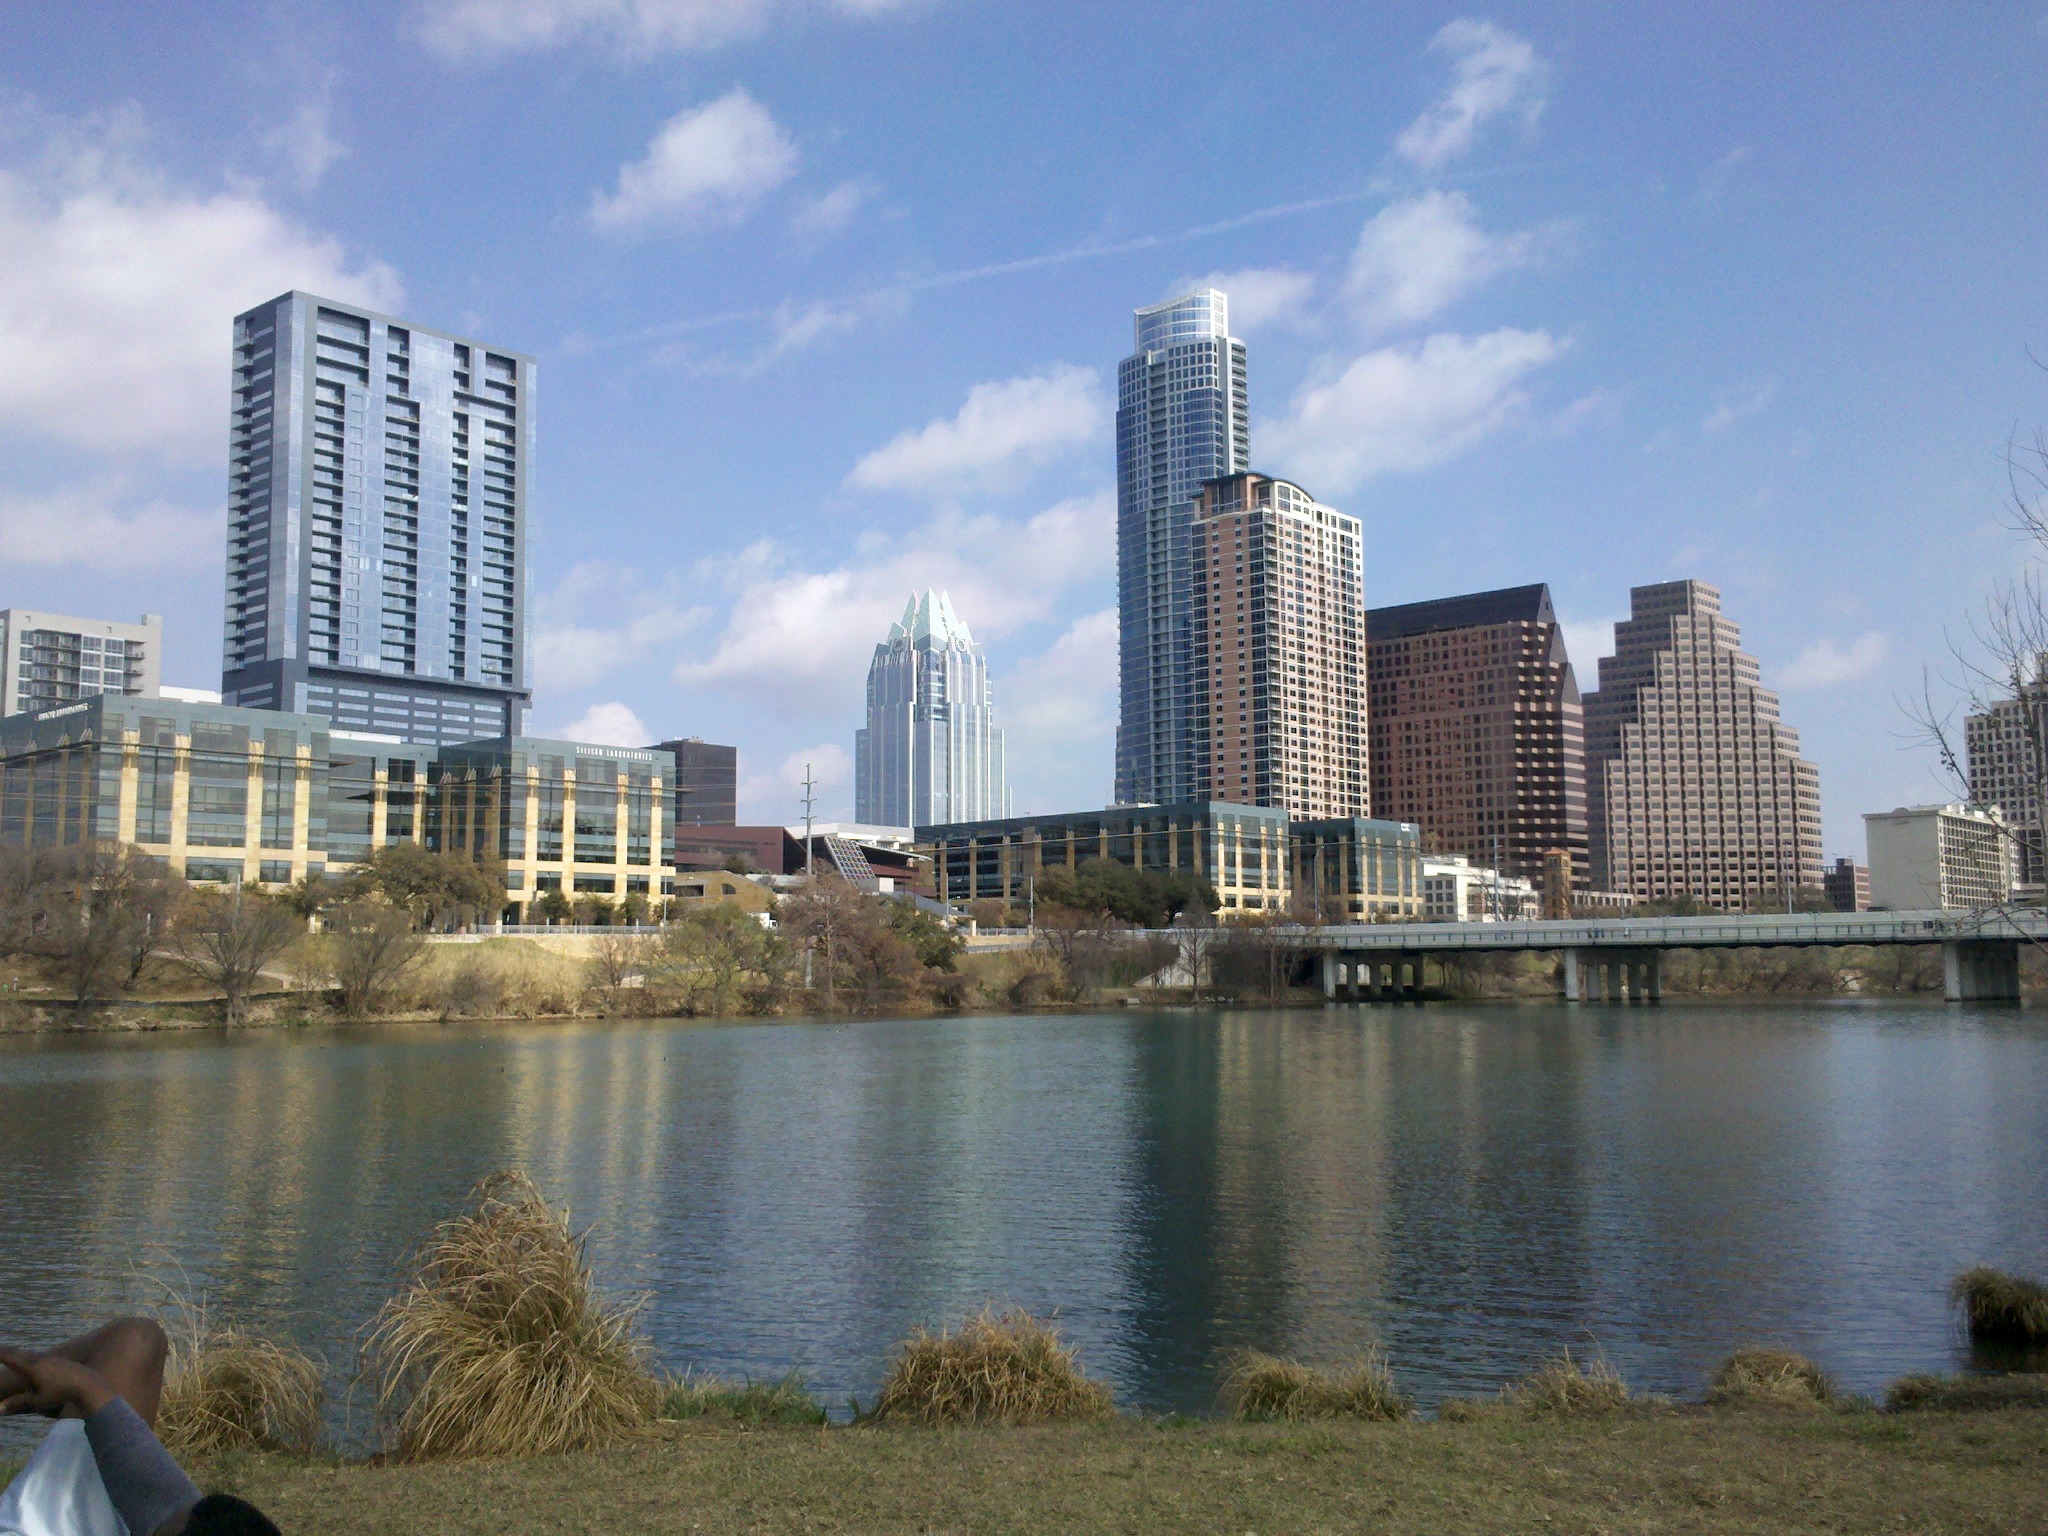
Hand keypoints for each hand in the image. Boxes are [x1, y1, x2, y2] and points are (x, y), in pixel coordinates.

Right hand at [0, 1348, 115, 1418]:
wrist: (87, 1384)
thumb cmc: (60, 1393)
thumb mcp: (37, 1401)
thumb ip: (18, 1403)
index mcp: (33, 1367)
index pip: (11, 1358)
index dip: (0, 1353)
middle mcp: (41, 1359)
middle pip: (20, 1353)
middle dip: (7, 1352)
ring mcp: (52, 1358)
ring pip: (30, 1354)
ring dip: (19, 1353)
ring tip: (10, 1353)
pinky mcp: (60, 1361)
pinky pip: (40, 1357)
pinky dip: (29, 1356)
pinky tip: (31, 1358)